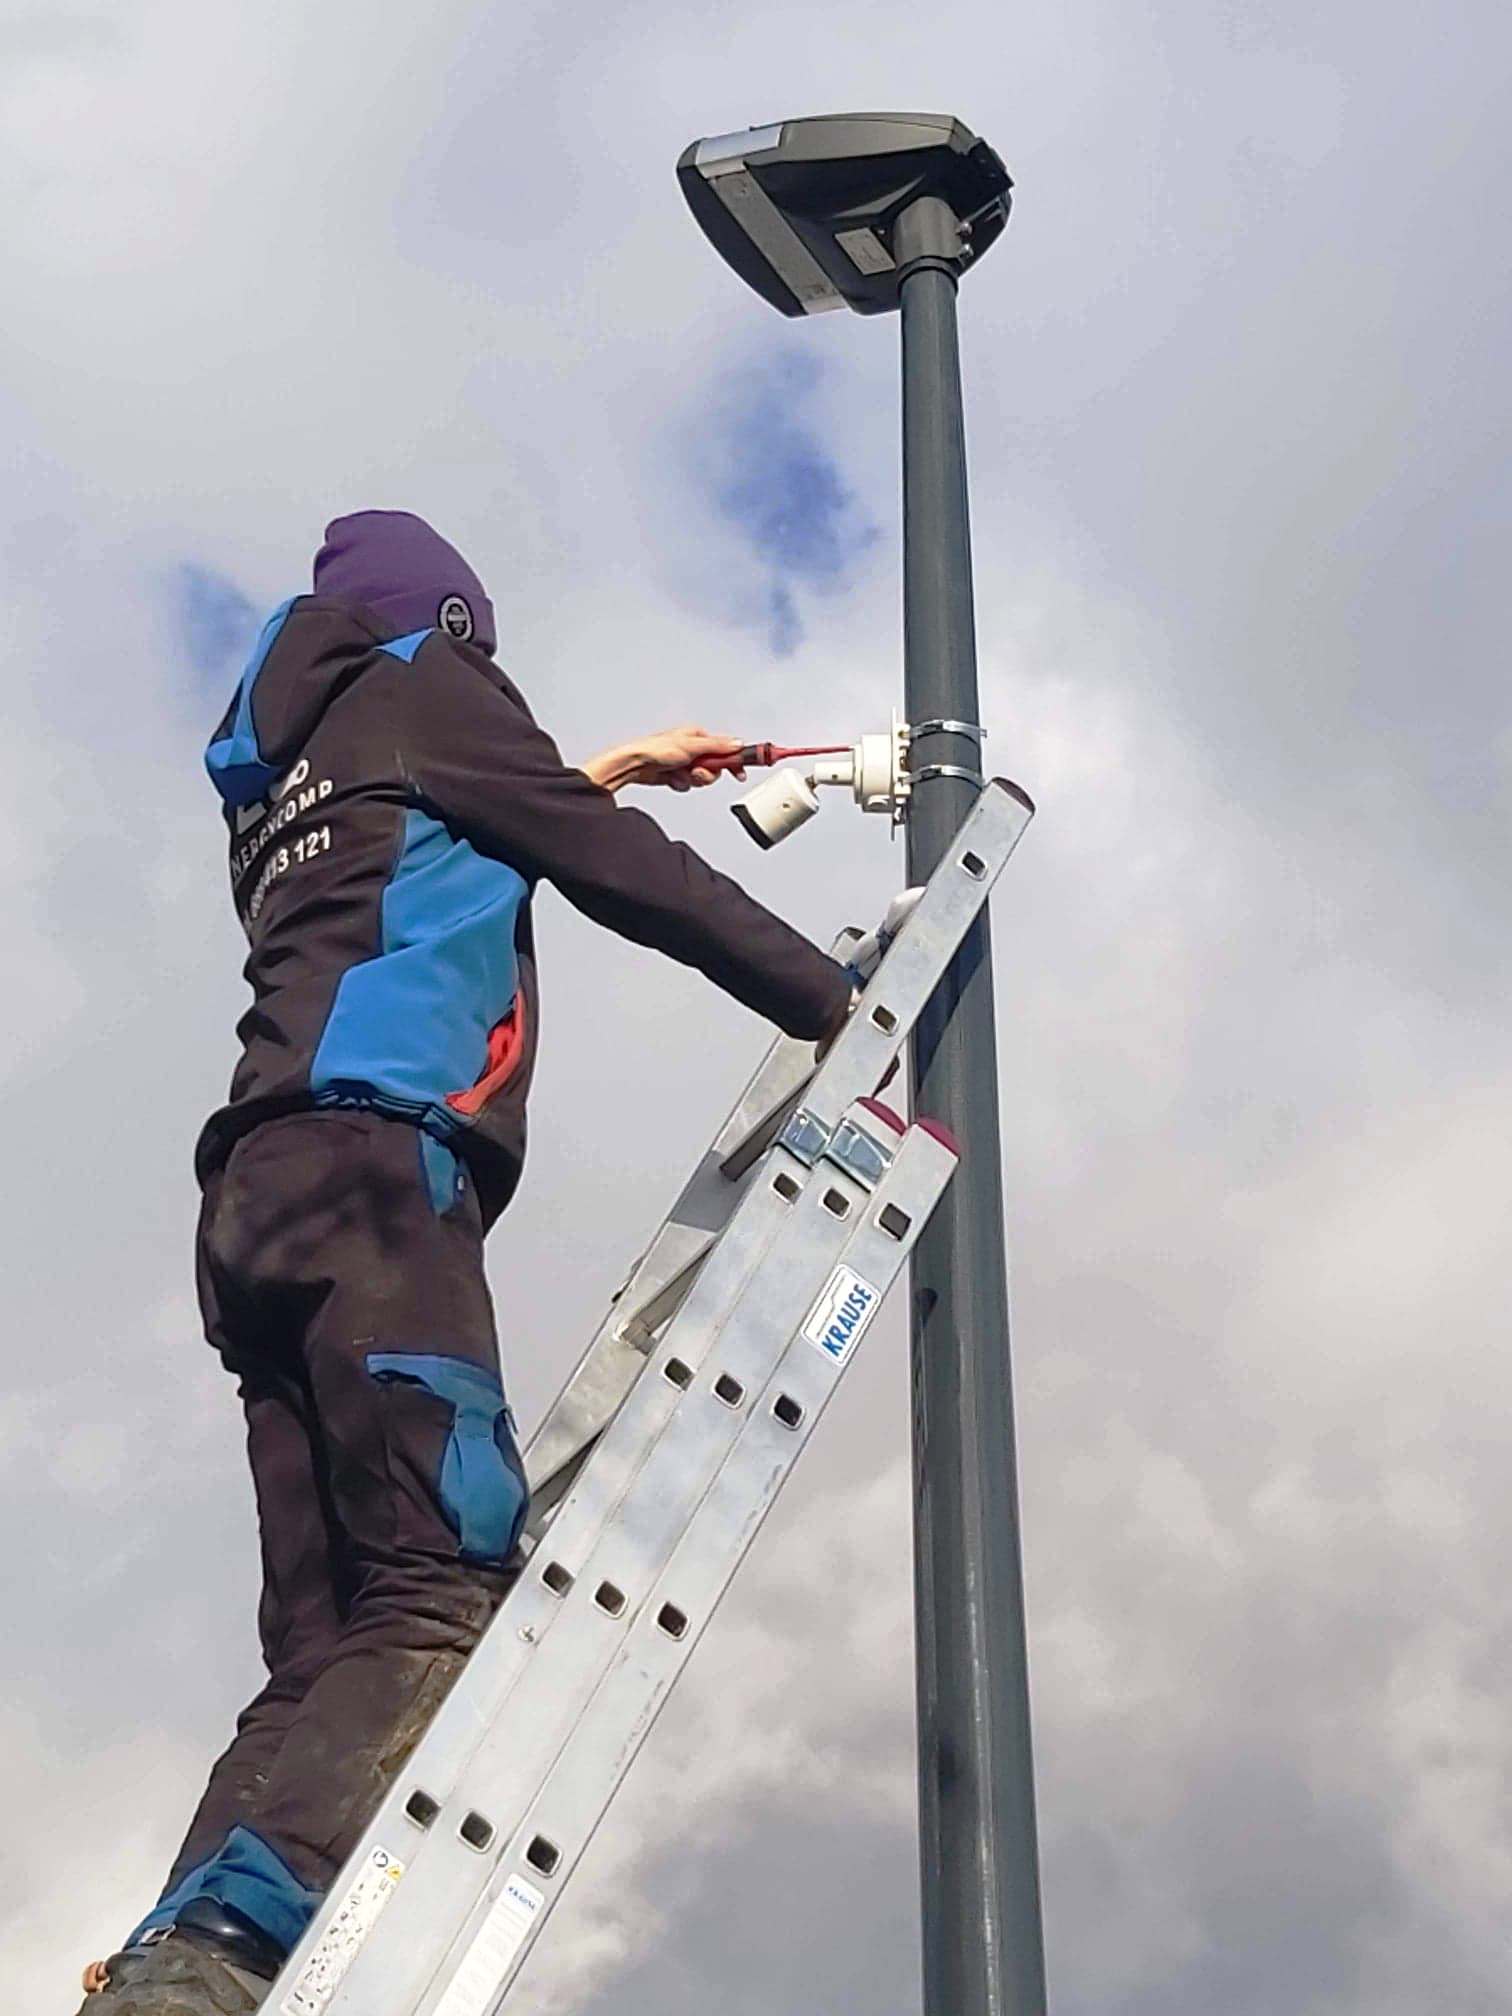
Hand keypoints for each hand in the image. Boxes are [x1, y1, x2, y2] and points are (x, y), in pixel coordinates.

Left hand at [580, 727, 746, 794]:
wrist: (634, 765)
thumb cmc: (655, 749)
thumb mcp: (691, 746)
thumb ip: (717, 746)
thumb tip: (737, 743)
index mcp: (699, 736)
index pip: (727, 748)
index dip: (736, 760)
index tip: (744, 769)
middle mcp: (694, 749)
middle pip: (716, 767)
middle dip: (706, 774)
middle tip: (696, 772)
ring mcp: (686, 763)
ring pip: (703, 778)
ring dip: (692, 779)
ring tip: (680, 774)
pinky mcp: (678, 775)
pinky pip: (689, 784)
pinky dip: (681, 784)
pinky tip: (672, 778)